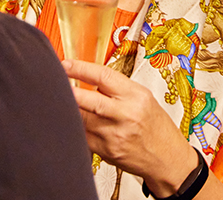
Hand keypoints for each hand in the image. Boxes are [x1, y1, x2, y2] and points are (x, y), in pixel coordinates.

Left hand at [64, 59, 199, 194]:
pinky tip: (76, 122)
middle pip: (89, 99)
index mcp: (136, 96)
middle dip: (69, 90)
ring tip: (62, 100)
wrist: (167, 159)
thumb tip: (88, 78)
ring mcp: (114, 135)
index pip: (104, 76)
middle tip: (55, 81)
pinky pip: (83, 136)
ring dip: (70, 109)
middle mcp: (125, 115)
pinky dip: (76, 128)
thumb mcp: (144, 98)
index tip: (66, 64)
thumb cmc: (156, 127)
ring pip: (81, 119)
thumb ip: (117, 89)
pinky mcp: (106, 151)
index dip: (81, 68)